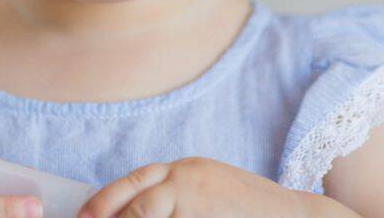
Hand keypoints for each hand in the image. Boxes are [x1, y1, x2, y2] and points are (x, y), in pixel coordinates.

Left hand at [76, 157, 313, 217]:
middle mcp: (188, 177)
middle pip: (135, 197)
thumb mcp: (209, 196)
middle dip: (107, 213)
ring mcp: (198, 199)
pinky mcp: (206, 216)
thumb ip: (176, 200)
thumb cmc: (251, 212)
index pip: (135, 181)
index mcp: (186, 169)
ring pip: (146, 212)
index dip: (105, 200)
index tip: (85, 216)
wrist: (299, 216)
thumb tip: (135, 212)